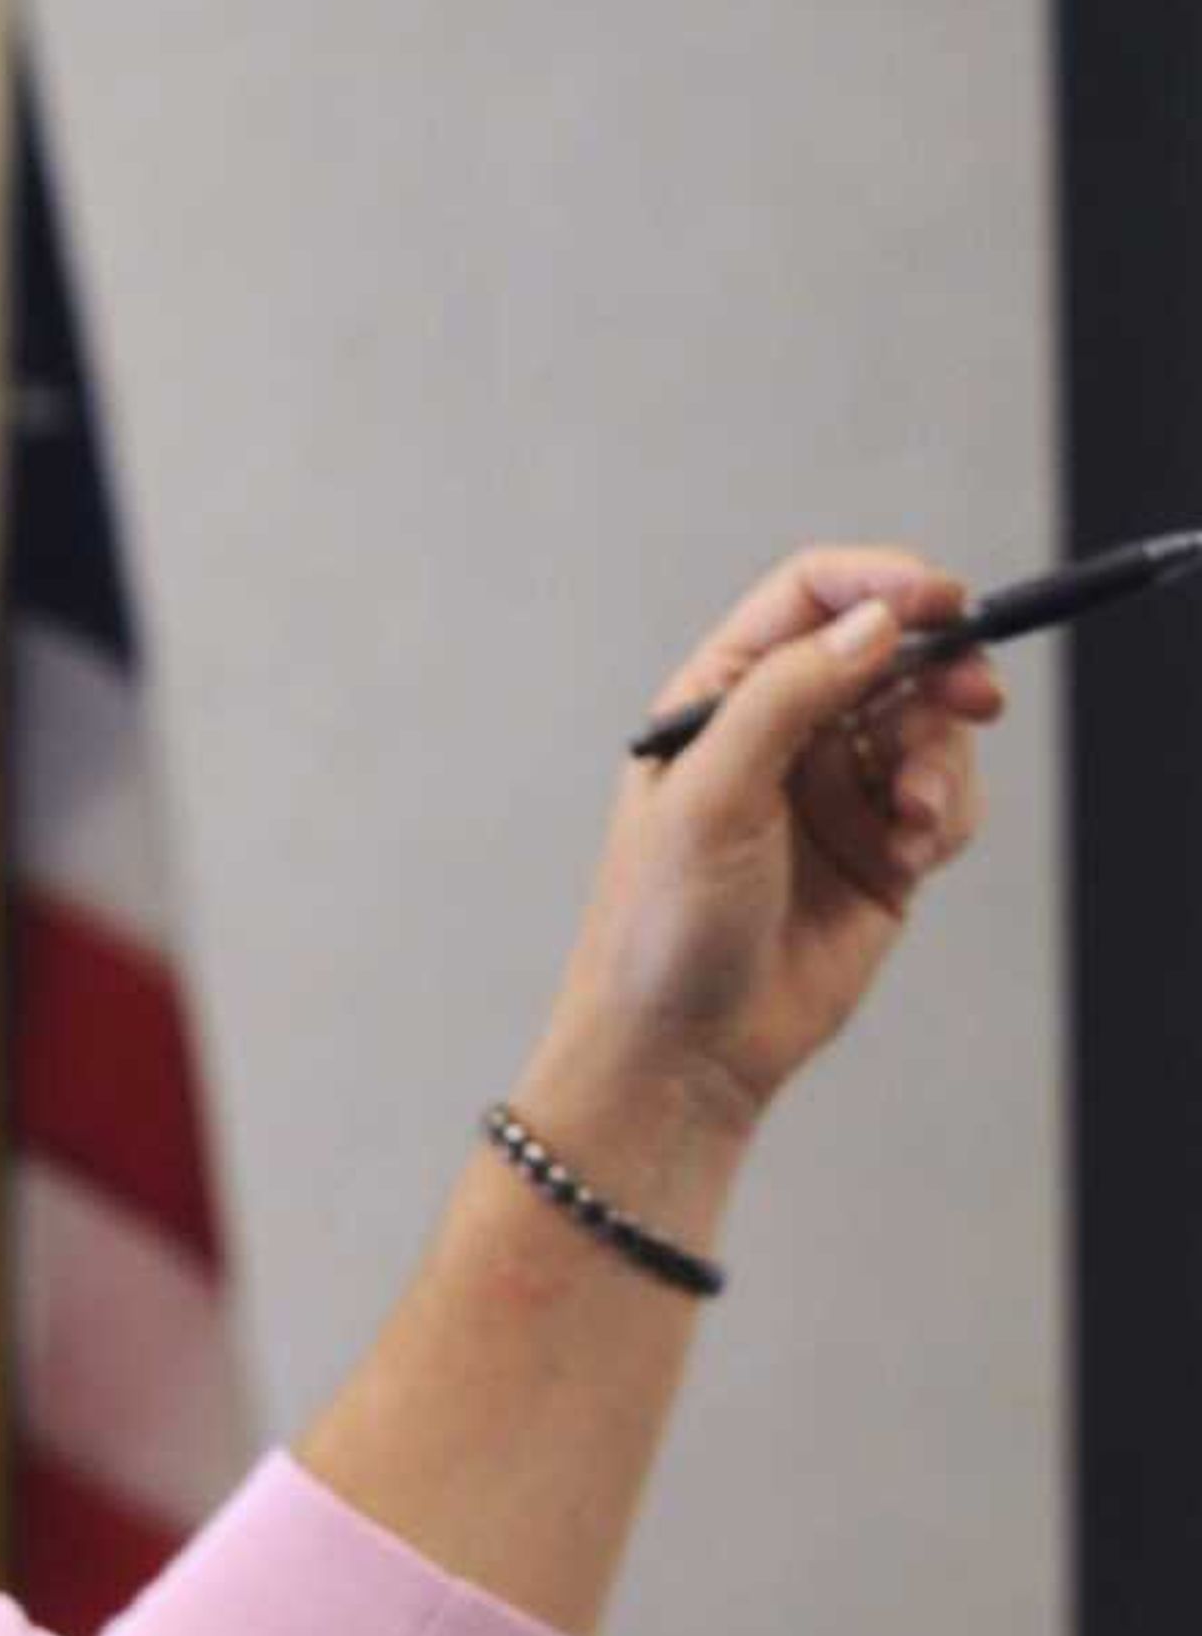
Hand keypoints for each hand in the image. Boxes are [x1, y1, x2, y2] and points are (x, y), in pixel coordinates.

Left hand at [547, 543, 1005, 1138]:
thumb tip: (875, 621)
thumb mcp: (711, 796)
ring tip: (914, 818)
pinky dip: (947, 815)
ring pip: (931, 723)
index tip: (941, 600)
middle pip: (891, 650)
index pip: (810, 598)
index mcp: (719, 702)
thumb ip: (787, 697)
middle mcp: (781, 734)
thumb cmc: (662, 928)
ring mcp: (835, 791)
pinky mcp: (880, 849)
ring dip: (942, 758)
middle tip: (974, 696)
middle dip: (940, 665)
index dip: (881, 582)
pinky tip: (912, 857)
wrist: (682, 1053)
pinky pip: (948, 798)